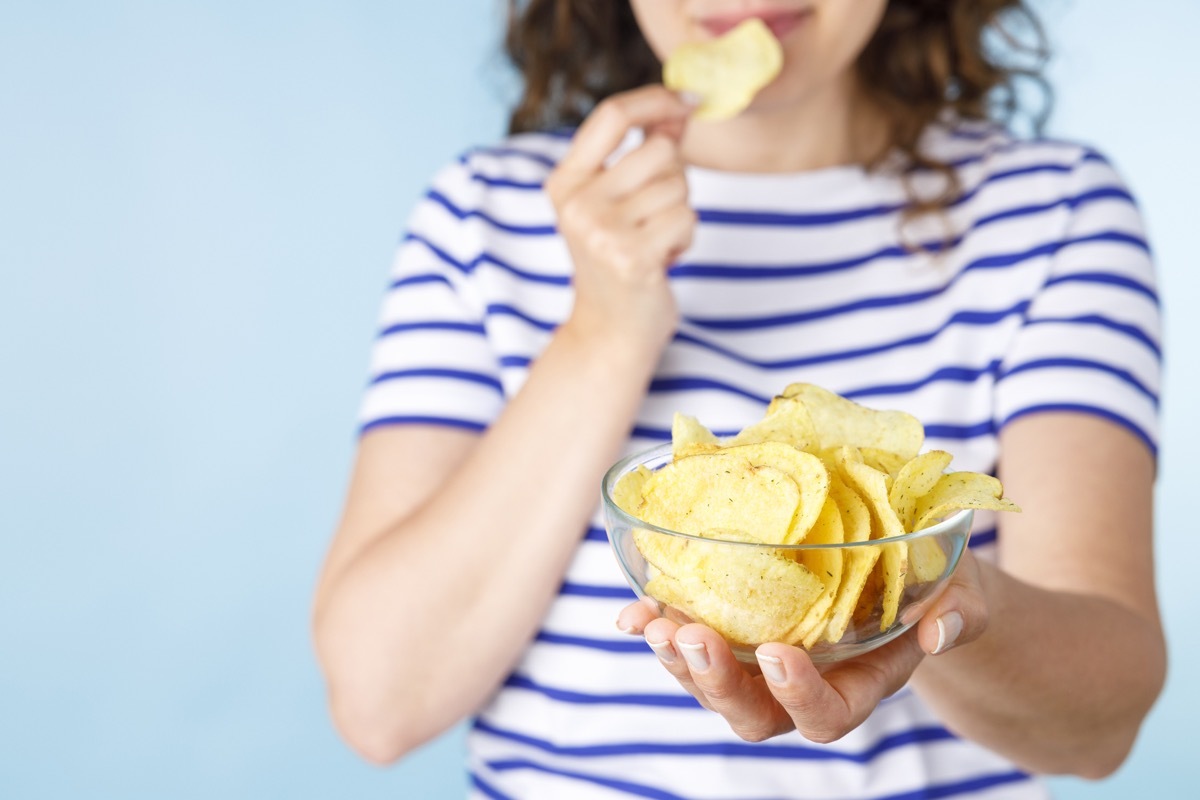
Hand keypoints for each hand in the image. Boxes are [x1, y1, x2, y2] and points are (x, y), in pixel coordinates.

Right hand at [545, 85, 695, 350]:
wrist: (610, 333)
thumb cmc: (620, 262)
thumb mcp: (616, 202)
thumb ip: (642, 153)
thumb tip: (679, 106)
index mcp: (565, 183)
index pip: (611, 116)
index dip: (655, 100)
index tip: (687, 101)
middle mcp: (576, 204)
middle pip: (659, 150)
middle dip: (675, 179)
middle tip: (655, 216)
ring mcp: (601, 231)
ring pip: (678, 187)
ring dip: (679, 214)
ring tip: (654, 243)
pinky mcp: (632, 257)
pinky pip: (686, 218)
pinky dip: (685, 239)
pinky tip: (661, 261)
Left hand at [616, 549, 988, 742]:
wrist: (901, 568)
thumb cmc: (936, 584)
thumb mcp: (962, 590)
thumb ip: (961, 613)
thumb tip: (941, 630)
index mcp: (860, 682)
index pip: (828, 715)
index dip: (801, 696)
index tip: (779, 654)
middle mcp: (804, 684)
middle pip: (753, 714)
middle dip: (716, 684)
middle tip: (691, 638)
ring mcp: (761, 663)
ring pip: (711, 684)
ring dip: (676, 658)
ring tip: (652, 621)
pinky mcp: (733, 633)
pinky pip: (688, 644)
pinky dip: (657, 628)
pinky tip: (631, 612)